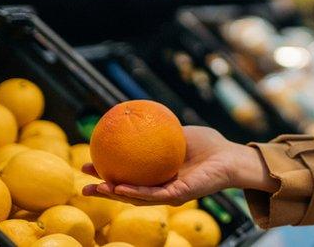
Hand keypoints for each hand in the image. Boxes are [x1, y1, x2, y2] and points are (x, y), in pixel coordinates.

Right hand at [81, 125, 276, 204]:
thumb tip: (135, 114)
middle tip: (83, 185)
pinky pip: (152, 195)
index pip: (128, 176)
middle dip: (103, 191)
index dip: (107, 173)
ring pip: (134, 198)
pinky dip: (134, 193)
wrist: (230, 156)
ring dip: (113, 194)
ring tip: (94, 188)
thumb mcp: (179, 132)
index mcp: (158, 175)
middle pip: (125, 192)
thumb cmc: (209, 145)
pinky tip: (118, 187)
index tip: (89, 163)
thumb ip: (160, 128)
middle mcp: (161, 188)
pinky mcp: (179, 196)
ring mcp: (169, 194)